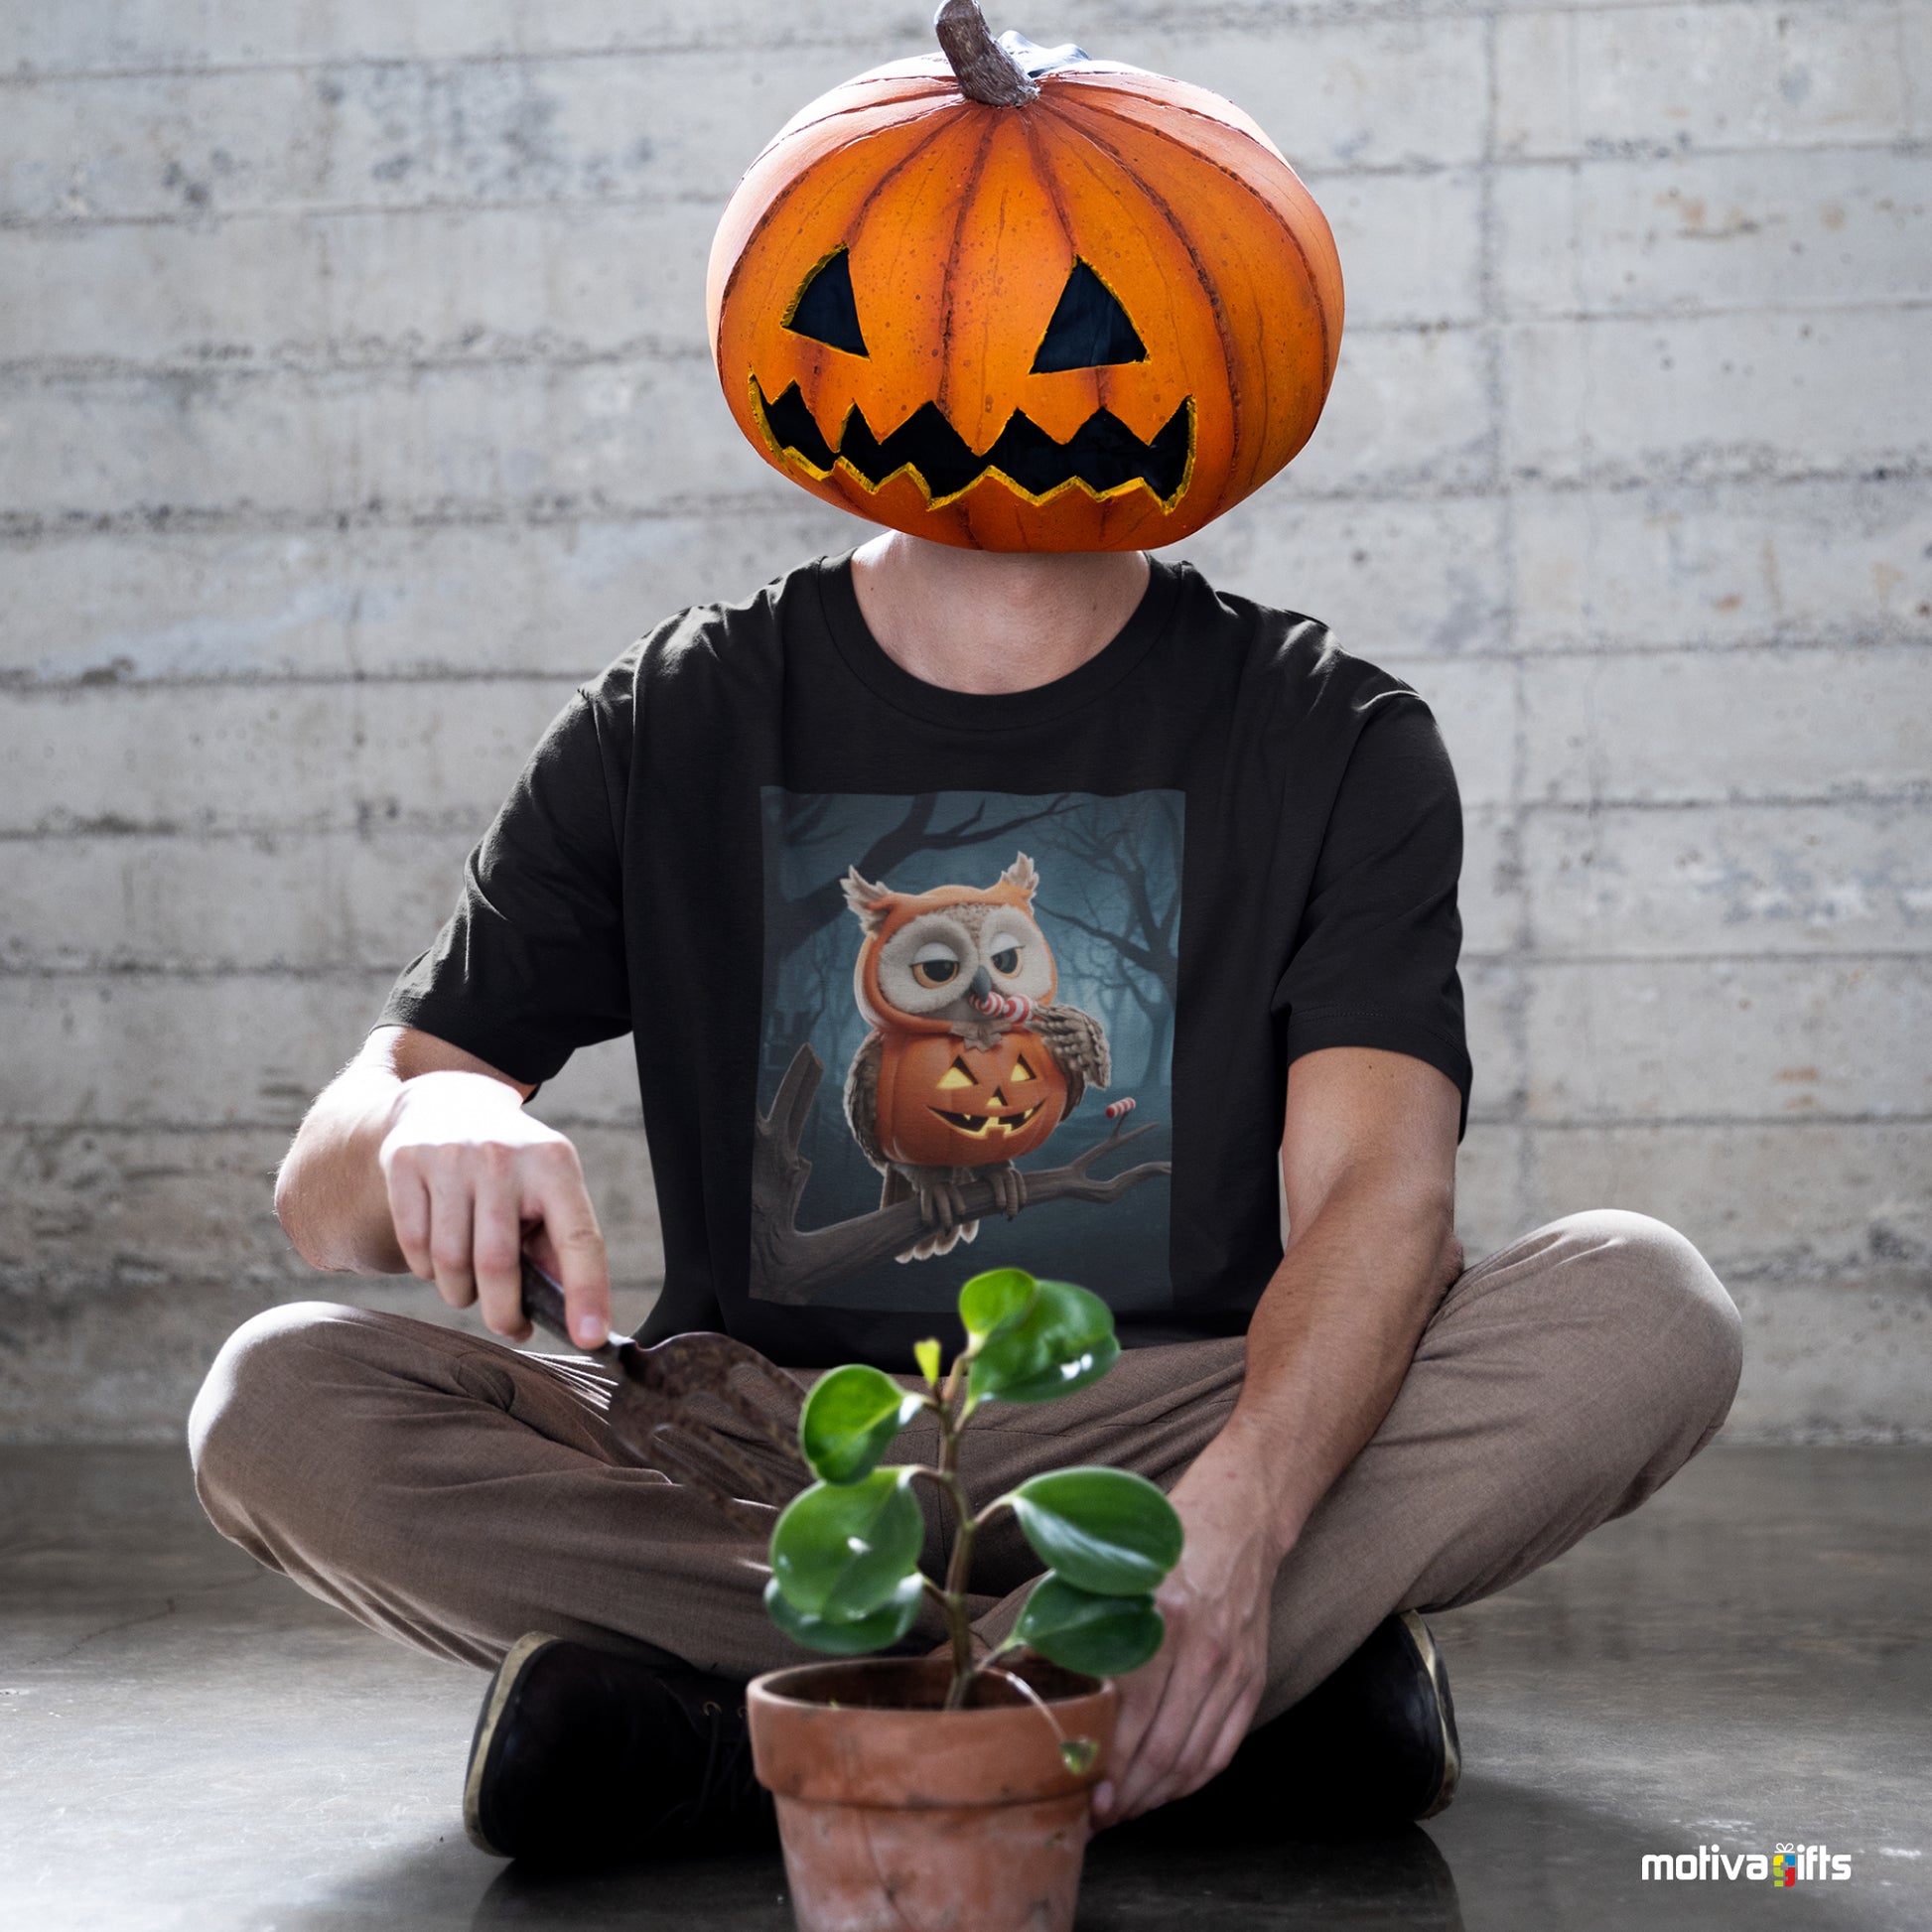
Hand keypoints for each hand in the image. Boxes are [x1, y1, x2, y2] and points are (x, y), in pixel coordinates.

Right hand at [377, 1070, 609, 1348]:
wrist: (451, 1101)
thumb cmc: (513, 1166)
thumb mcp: (549, 1188)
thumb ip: (560, 1246)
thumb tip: (575, 1316)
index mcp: (554, 1165)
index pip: (578, 1237)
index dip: (586, 1292)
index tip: (590, 1338)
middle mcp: (503, 1157)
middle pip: (497, 1264)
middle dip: (503, 1314)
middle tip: (511, 1326)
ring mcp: (450, 1157)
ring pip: (450, 1263)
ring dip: (462, 1294)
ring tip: (472, 1286)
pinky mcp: (406, 1163)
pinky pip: (415, 1248)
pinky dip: (427, 1271)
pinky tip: (441, 1257)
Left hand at [1091, 1441, 1284, 1825]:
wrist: (1238, 1520)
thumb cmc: (1162, 1540)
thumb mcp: (1115, 1566)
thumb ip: (1077, 1615)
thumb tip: (1024, 1664)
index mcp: (1161, 1615)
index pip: (1128, 1713)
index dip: (1101, 1763)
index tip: (1074, 1789)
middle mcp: (1203, 1647)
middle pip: (1160, 1749)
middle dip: (1124, 1794)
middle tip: (1093, 1814)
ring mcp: (1233, 1668)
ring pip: (1192, 1760)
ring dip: (1154, 1796)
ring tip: (1122, 1809)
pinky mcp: (1253, 1679)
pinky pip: (1222, 1750)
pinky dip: (1190, 1781)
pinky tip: (1163, 1789)